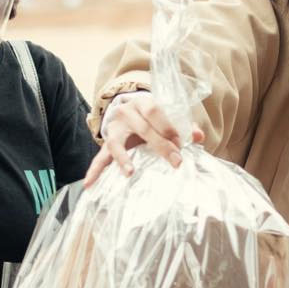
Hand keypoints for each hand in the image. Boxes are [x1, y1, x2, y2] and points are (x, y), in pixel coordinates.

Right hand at [83, 90, 202, 187]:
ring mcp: (114, 129)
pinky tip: (89, 184)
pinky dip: (94, 171)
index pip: (155, 111)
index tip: (181, 143)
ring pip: (116, 143)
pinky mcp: (106, 144)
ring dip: (123, 159)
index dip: (168, 126)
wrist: (128, 110)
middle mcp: (125, 113)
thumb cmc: (153, 117)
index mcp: (142, 102)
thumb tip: (199, 136)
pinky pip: (99, 158)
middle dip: (161, 146)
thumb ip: (184, 125)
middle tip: (176, 162)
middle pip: (142, 129)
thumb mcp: (167, 116)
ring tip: (130, 172)